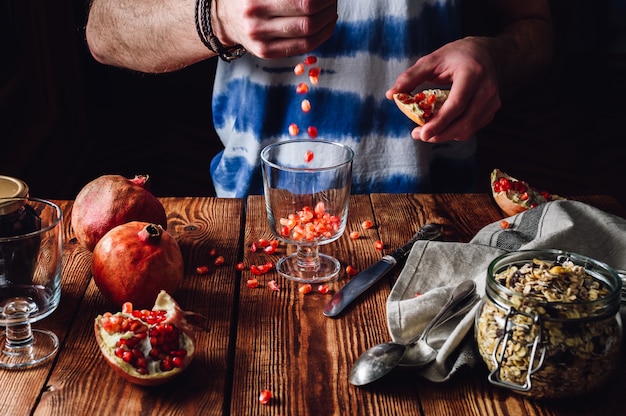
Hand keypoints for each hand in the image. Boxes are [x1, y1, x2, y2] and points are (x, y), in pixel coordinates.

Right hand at [214, 0, 337, 57]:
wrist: (225, 19)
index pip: (303, 0)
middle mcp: (256, 20)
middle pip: (308, 17)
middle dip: (328, 6)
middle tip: (332, 0)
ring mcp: (261, 40)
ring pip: (308, 34)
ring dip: (328, 21)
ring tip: (331, 10)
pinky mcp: (267, 53)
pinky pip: (302, 47)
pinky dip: (321, 36)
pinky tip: (326, 26)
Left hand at [386, 37, 501, 142]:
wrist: (489, 53)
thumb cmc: (457, 55)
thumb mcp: (433, 59)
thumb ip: (411, 76)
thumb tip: (391, 95)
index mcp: (472, 73)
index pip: (457, 104)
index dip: (439, 122)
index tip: (422, 134)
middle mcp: (487, 89)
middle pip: (464, 122)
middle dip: (439, 134)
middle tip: (417, 135)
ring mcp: (493, 101)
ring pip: (468, 129)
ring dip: (445, 135)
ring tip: (426, 131)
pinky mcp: (492, 110)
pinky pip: (472, 128)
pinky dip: (454, 131)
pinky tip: (442, 126)